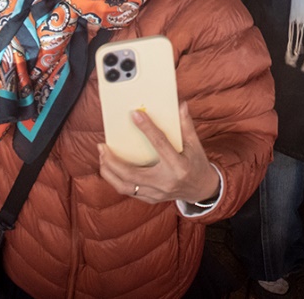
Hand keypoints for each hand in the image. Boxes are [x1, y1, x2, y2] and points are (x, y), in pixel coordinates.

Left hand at [98, 103, 219, 203]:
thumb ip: (186, 125)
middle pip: (131, 173)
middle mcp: (165, 181)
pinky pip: (129, 191)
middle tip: (102, 146)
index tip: (134, 115)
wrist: (201, 189)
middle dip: (113, 160)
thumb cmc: (197, 164)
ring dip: (110, 172)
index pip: (159, 144)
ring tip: (102, 158)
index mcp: (178, 166)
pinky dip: (117, 180)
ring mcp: (157, 193)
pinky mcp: (151, 198)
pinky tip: (110, 169)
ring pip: (125, 186)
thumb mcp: (195, 145)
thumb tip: (180, 105)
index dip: (147, 128)